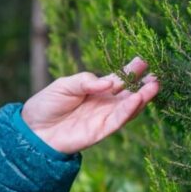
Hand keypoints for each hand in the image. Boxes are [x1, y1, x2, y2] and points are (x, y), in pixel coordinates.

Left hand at [20, 57, 160, 155]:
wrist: (33, 129)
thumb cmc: (47, 104)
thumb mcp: (65, 85)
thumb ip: (86, 81)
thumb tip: (109, 82)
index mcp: (96, 90)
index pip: (118, 79)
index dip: (130, 70)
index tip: (144, 60)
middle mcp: (104, 104)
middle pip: (128, 93)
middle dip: (143, 84)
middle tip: (157, 74)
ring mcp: (104, 117)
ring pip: (129, 108)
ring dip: (142, 97)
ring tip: (154, 85)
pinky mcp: (100, 131)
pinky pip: (118, 120)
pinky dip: (129, 111)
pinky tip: (138, 99)